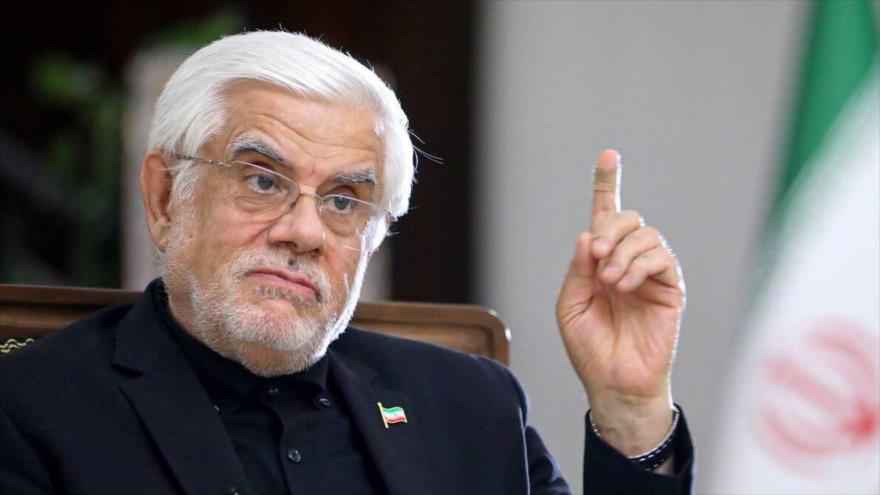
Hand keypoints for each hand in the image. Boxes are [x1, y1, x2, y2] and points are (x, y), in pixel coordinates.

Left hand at [556, 149, 684, 455]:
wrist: (614, 381)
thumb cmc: (589, 347)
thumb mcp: (570, 305)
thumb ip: (578, 269)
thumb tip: (589, 234)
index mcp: (600, 262)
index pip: (605, 215)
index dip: (607, 184)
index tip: (608, 155)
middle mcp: (626, 261)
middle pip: (627, 218)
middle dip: (610, 226)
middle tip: (596, 253)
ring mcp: (650, 273)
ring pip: (646, 234)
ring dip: (623, 250)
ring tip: (609, 280)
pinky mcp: (670, 287)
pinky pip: (661, 257)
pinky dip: (639, 264)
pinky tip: (624, 285)